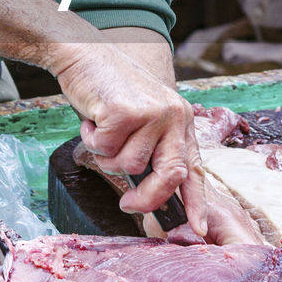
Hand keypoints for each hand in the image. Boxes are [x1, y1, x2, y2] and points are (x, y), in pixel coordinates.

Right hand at [53, 39, 206, 236]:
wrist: (83, 52)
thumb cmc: (109, 88)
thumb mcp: (143, 115)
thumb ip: (152, 146)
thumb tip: (150, 191)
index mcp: (180, 118)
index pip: (194, 168)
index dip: (196, 202)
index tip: (198, 228)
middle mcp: (173, 115)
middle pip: (171, 175)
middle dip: (148, 198)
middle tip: (128, 205)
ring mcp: (151, 113)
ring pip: (129, 165)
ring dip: (107, 156)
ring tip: (101, 131)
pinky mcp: (125, 112)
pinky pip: (105, 149)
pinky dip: (90, 140)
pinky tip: (91, 119)